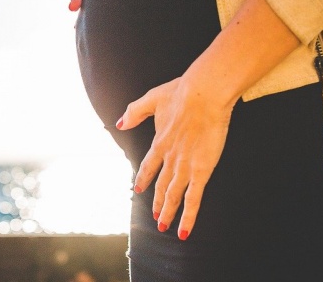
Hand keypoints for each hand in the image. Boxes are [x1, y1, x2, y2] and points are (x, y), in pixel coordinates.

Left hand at [116, 76, 234, 240]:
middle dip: (157, 202)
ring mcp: (185, 167)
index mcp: (159, 142)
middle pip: (161, 185)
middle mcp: (169, 158)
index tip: (139, 189)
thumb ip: (135, 112)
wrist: (203, 94)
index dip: (144, 179)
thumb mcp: (153, 98)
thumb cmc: (182, 92)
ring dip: (168, 213)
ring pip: (174, 197)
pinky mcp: (201, 171)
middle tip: (155, 215)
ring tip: (164, 225)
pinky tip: (183, 230)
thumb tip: (119, 123)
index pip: (149, 166)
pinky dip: (188, 217)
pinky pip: (193, 199)